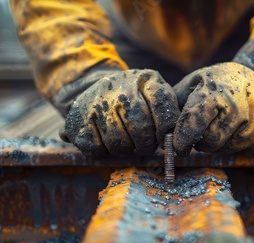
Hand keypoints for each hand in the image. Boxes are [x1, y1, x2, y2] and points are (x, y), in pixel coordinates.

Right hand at [61, 69, 179, 157]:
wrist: (93, 86)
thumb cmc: (134, 99)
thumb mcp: (154, 96)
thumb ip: (168, 114)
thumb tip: (175, 144)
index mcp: (145, 79)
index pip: (162, 102)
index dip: (165, 128)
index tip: (163, 139)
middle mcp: (120, 85)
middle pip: (140, 126)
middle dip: (145, 144)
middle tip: (144, 146)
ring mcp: (97, 100)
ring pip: (119, 141)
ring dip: (125, 150)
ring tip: (126, 143)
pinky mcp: (78, 118)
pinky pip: (96, 148)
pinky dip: (103, 153)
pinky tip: (106, 142)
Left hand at [173, 62, 253, 155]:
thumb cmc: (218, 83)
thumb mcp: (194, 85)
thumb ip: (175, 106)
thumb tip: (160, 131)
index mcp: (216, 93)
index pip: (193, 126)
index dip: (182, 140)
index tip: (178, 146)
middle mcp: (242, 105)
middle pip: (213, 144)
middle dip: (204, 142)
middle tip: (205, 131)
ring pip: (235, 148)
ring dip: (225, 142)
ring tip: (226, 124)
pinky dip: (247, 142)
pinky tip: (246, 125)